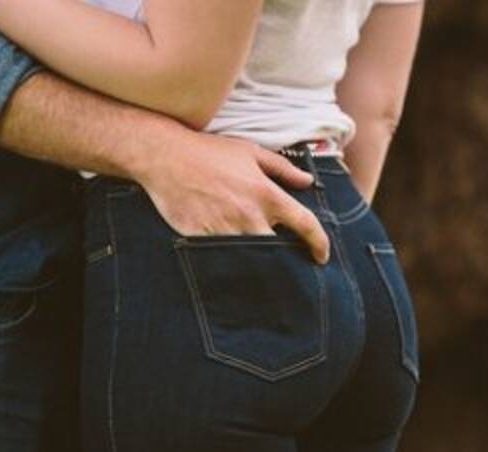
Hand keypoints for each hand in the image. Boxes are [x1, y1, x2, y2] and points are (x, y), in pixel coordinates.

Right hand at [131, 130, 330, 264]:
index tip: (322, 256)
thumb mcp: (250, 152)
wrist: (165, 157)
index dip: (320, 244)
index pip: (305, 225)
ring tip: (259, 263)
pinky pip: (223, 259)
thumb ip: (282, 169)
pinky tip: (231, 261)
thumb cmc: (209, 152)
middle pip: (280, 251)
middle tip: (287, 263)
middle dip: (286, 259)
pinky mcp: (202, 240)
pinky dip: (230, 261)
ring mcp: (225, 231)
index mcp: (266, 195)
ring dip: (258, 262)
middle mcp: (250, 216)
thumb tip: (307, 182)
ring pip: (252, 258)